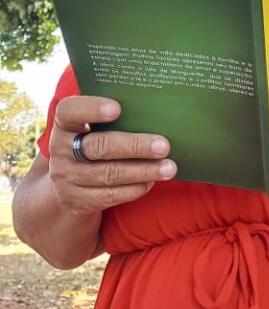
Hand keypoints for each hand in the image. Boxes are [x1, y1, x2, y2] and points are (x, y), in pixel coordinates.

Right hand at [49, 96, 176, 213]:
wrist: (68, 181)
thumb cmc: (92, 141)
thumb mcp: (91, 126)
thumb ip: (111, 116)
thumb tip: (153, 108)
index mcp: (63, 124)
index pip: (69, 111)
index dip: (91, 108)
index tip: (118, 108)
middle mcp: (60, 150)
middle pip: (98, 147)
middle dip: (134, 146)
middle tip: (163, 146)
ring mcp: (66, 177)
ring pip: (107, 174)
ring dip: (142, 171)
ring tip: (168, 167)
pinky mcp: (76, 200)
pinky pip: (109, 196)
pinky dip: (133, 188)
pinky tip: (151, 181)